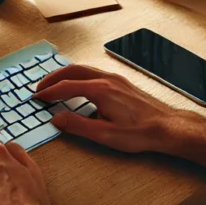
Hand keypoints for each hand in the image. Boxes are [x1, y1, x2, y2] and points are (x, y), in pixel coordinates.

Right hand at [32, 65, 197, 153]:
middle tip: (39, 88)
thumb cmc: (139, 133)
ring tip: (54, 85)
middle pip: (72, 70)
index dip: (48, 92)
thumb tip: (56, 118)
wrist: (168, 127)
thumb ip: (78, 125)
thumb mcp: (105, 135)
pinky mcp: (122, 83)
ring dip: (65, 75)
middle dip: (53, 78)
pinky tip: (78, 86)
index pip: (66, 86)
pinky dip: (78, 76)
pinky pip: (94, 73)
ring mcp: (115, 79)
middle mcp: (106, 80)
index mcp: (99, 90)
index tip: (36, 97)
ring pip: (84, 69)